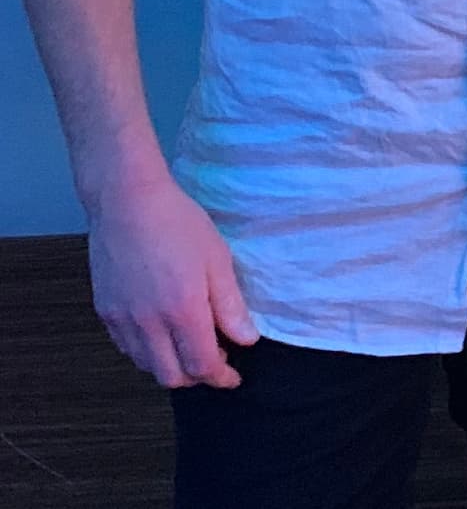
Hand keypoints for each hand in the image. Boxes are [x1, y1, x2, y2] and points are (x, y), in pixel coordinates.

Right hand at [88, 174, 257, 388]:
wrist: (128, 202)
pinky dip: (147, 352)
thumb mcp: (217, 259)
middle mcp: (149, 323)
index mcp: (183, 310)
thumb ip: (230, 305)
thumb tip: (246, 340)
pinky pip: (127, 348)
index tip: (234, 376)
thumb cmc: (179, 223)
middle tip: (215, 363)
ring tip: (190, 346)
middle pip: (171, 376)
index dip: (221, 377)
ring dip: (170, 366)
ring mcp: (122, 320)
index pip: (202, 365)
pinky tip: (162, 333)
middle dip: (196, 378)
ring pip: (146, 366)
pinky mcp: (105, 312)